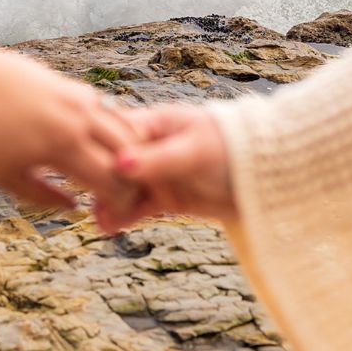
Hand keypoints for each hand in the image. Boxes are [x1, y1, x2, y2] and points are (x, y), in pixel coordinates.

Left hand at [0, 40, 140, 209]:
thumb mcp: (5, 175)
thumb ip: (43, 196)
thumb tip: (75, 207)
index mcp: (64, 145)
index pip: (111, 179)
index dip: (121, 201)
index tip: (116, 213)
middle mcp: (78, 118)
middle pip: (127, 151)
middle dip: (133, 175)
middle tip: (127, 193)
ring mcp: (77, 97)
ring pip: (122, 126)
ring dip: (127, 150)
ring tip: (120, 169)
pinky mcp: (70, 84)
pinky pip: (105, 109)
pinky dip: (112, 128)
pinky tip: (103, 143)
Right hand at [94, 103, 234, 231]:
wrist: (262, 176)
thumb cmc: (230, 148)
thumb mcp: (193, 151)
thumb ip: (158, 160)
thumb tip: (121, 164)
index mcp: (153, 124)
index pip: (116, 136)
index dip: (101, 152)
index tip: (89, 170)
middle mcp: (149, 148)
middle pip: (114, 164)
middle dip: (101, 182)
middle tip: (89, 199)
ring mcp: (156, 174)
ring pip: (123, 189)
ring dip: (109, 202)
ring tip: (97, 219)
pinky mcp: (165, 197)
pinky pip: (137, 207)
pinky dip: (123, 216)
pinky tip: (109, 227)